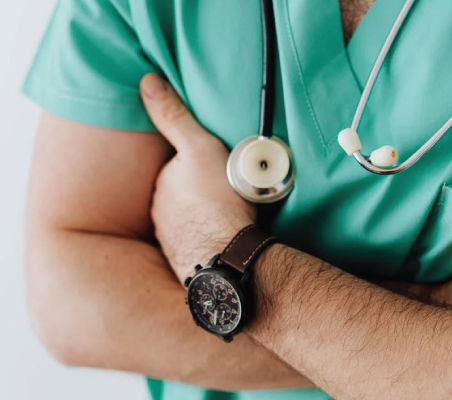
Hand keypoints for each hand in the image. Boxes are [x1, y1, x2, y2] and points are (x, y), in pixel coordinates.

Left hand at [140, 73, 255, 282]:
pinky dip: (205, 236)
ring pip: (186, 218)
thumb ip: (174, 116)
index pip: (174, 168)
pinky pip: (195, 240)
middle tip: (224, 190)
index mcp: (162, 183)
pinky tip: (221, 236)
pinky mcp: (184, 258)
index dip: (195, 164)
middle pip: (178, 193)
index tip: (214, 168)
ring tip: (226, 214)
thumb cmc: (217, 199)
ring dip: (201, 215)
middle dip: (196, 191)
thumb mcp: (199, 147)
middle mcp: (159, 211)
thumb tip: (147, 82)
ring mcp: (170, 237)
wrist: (227, 254)